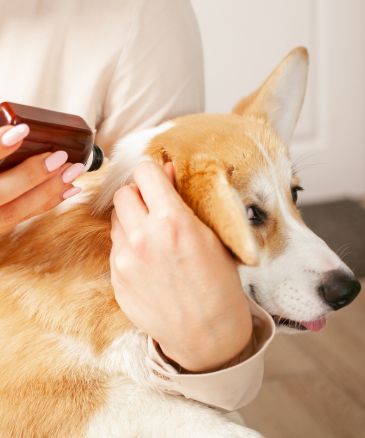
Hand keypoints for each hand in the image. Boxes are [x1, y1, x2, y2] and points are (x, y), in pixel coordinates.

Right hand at [0, 124, 84, 234]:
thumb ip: (0, 144)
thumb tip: (21, 126)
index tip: (23, 131)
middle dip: (31, 175)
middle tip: (60, 156)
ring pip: (15, 211)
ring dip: (49, 190)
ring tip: (73, 170)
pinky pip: (24, 216)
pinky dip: (49, 202)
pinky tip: (70, 188)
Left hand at [110, 161, 252, 371]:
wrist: (207, 334)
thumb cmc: (219, 285)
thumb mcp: (211, 236)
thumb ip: (183, 200)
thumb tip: (166, 171)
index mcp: (172, 221)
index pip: (144, 172)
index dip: (153, 174)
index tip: (159, 181)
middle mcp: (142, 238)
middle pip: (123, 194)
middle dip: (139, 195)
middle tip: (155, 209)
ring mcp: (125, 260)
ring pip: (116, 220)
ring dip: (131, 220)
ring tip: (153, 238)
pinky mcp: (116, 279)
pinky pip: (116, 248)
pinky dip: (128, 247)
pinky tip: (148, 262)